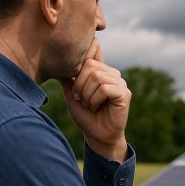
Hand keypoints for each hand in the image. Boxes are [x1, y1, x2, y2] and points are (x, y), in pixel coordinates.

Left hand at [60, 39, 130, 161]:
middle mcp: (112, 74)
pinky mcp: (124, 94)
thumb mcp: (71, 94)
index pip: (94, 49)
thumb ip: (68, 78)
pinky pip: (104, 89)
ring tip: (89, 105)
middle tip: (80, 99)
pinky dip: (95, 100)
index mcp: (101, 70)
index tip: (73, 80)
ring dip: (87, 95)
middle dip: (79, 84)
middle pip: (90, 65)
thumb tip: (60, 62)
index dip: (81, 60)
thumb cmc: (85, 116)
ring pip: (97, 77)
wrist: (96, 136)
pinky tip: (96, 107)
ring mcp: (120, 83)